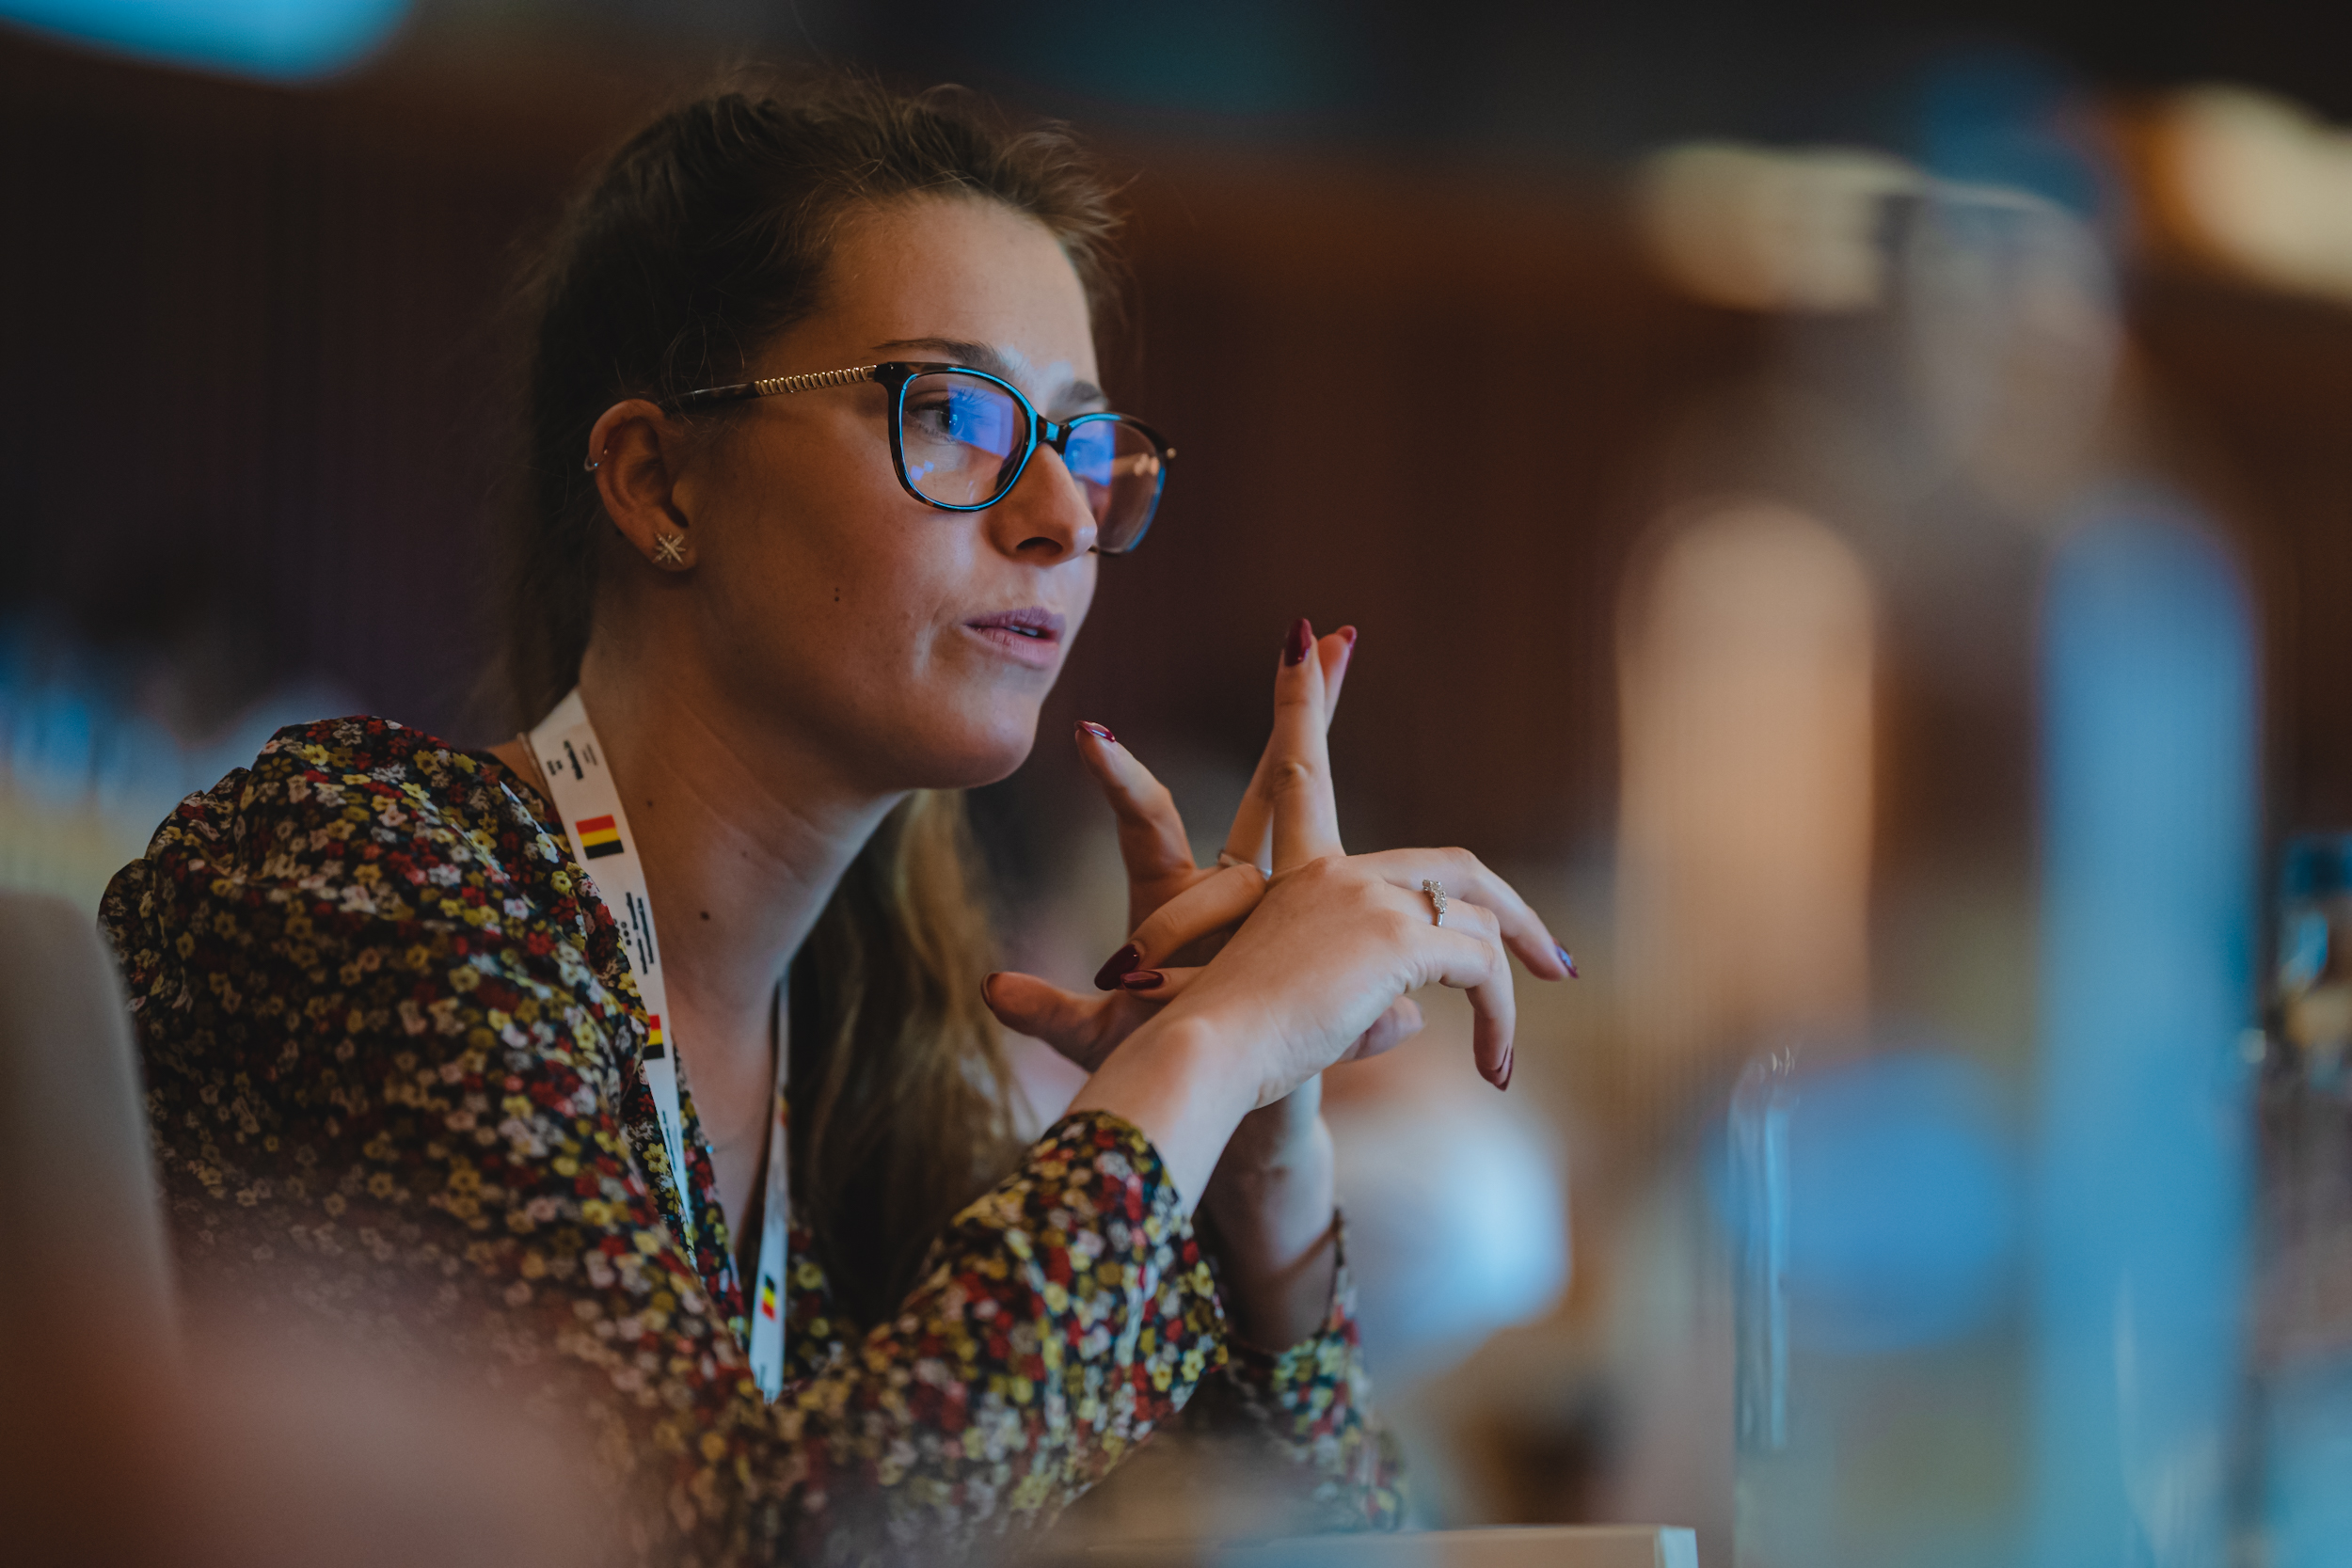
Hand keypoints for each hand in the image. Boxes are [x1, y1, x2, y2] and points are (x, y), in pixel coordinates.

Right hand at [1068, 616, 1574, 1206]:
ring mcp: (1367, 897)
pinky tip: (1490, 1070)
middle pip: (1453, 865)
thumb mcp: (1295, 1013)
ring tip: (1504, 1057)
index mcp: (1292, 878)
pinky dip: (1497, 1021)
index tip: (1314, 637)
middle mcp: (1333, 872)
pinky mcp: (1394, 935)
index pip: (1301, 775)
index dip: (1305, 701)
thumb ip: (1360, 1004)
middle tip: (1556, 960)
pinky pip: (1481, 970)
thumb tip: (1415, 1020)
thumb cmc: (1219, 1049)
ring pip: (1480, 929)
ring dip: (1508, 993)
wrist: (1201, 1057)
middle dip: (1516, 911)